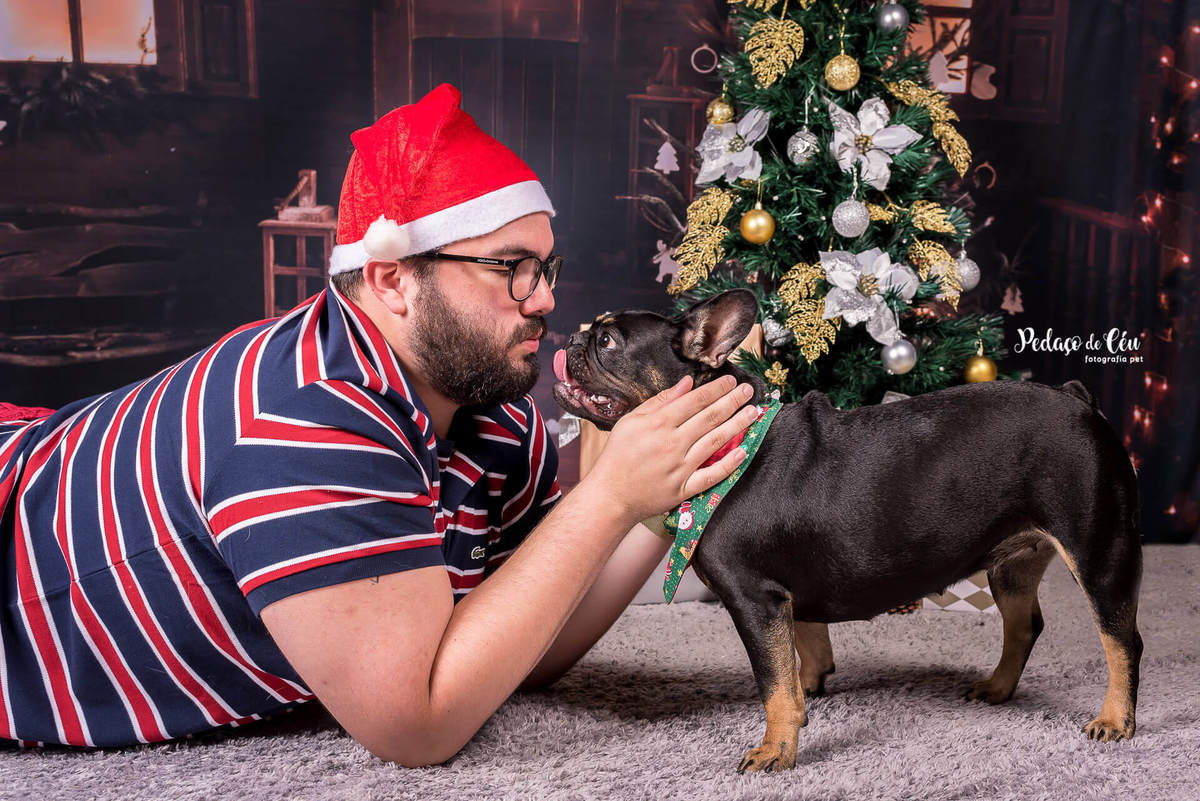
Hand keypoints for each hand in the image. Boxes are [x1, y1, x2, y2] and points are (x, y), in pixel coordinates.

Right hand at [583, 374, 758, 524]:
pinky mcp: (684, 488)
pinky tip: (744, 451)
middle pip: (709, 417)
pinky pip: (712, 475)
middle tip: (748, 390)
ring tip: (753, 412)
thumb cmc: (618, 455)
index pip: (694, 401)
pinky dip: (729, 464)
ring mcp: (680, 466)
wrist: (611, 495)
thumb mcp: (630, 421)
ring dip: (737, 425)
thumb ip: (659, 401)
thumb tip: (686, 383)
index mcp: (658, 423)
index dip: (715, 389)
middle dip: (732, 401)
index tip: (730, 381)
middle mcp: (672, 443)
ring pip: (715, 441)